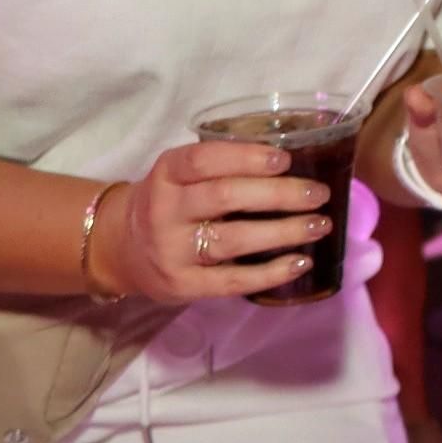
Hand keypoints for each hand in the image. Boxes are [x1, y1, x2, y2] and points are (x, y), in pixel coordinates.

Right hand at [91, 137, 339, 303]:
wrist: (121, 248)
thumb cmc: (171, 202)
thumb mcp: (180, 175)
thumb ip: (222, 167)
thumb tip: (298, 162)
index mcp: (167, 173)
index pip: (204, 159)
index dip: (247, 158)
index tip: (285, 160)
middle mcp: (164, 210)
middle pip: (225, 197)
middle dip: (280, 194)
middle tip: (319, 194)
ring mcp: (172, 250)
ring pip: (233, 239)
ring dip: (284, 231)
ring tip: (320, 225)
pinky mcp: (182, 284)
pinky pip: (232, 280)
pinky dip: (271, 273)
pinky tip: (301, 262)